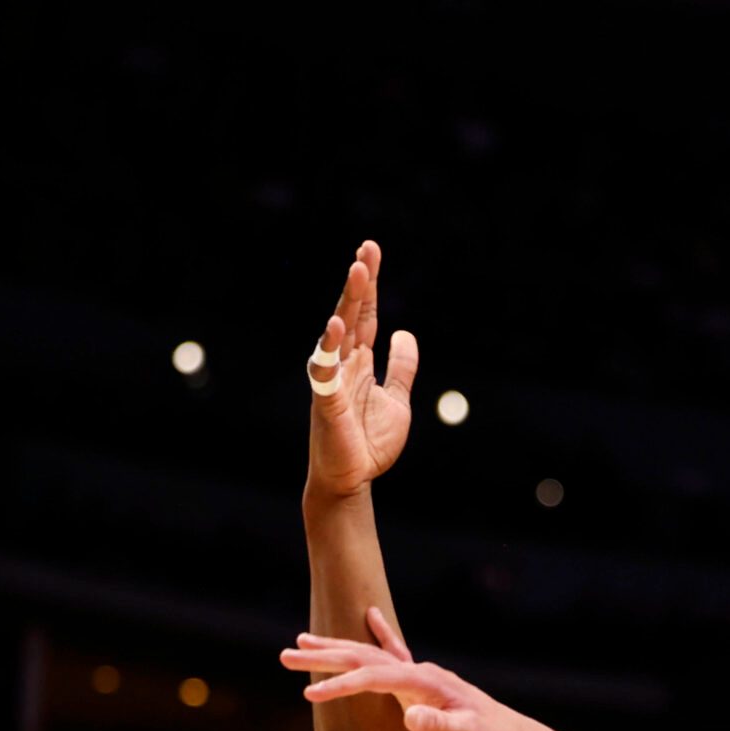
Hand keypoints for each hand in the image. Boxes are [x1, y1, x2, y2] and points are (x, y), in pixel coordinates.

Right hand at [280, 606, 589, 730]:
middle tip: (286, 655)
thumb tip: (411, 716)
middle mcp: (421, 671)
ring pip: (372, 653)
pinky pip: (394, 653)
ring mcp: (423, 675)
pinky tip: (368, 615)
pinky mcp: (425, 684)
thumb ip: (440, 727)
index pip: (374, 677)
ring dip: (336, 648)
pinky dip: (377, 635)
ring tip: (301, 644)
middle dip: (325, 655)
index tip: (308, 695)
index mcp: (426, 683)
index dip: (340, 685)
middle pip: (365, 656)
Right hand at [306, 241, 420, 500]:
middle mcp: (343, 365)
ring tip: (357, 271)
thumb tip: (404, 333)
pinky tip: (337, 326)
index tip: (372, 251)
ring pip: (338, 333)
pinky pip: (325, 370)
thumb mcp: (397, 400)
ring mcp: (332, 381)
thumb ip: (401, 368)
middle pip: (352, 315)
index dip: (370, 285)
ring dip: (347, 302)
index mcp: (360, 362)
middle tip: (367, 249)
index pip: (366, 315)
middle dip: (360, 282)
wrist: (351, 481)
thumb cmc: (367, 442)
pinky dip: (329, 348)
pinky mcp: (326, 402)